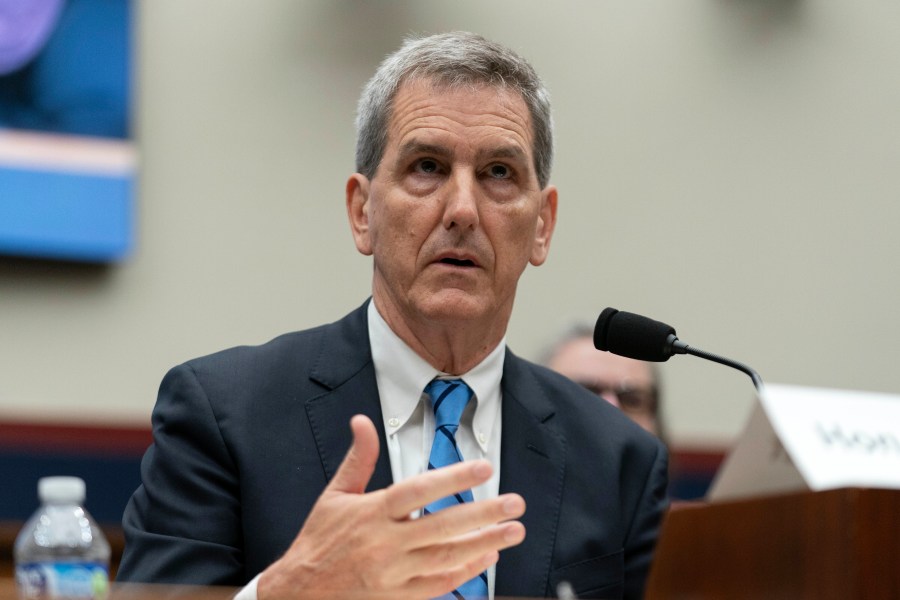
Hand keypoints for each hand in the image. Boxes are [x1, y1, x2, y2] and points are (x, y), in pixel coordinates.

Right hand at [257, 414, 525, 598]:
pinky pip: (439, 585)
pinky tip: (486, 556)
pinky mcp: (398, 597)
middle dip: (483, 514)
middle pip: (442, 526)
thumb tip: (362, 421)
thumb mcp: (335, 495)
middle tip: (515, 503)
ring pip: (446, 558)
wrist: (299, 593)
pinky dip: (465, 572)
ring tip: (513, 531)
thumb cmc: (319, 541)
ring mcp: (393, 574)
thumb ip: (358, 458)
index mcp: (371, 513)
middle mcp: (384, 544)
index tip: (484, 469)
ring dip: (483, 543)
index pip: (418, 491)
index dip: (452, 478)